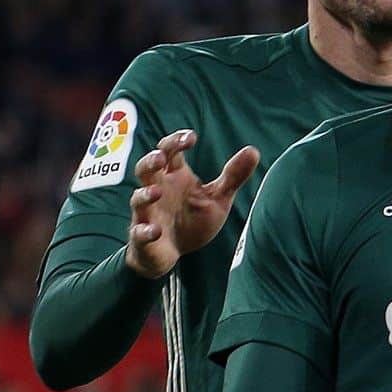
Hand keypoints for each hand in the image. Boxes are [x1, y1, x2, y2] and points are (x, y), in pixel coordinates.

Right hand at [125, 130, 258, 278]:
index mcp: (174, 176)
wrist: (174, 254)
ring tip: (157, 192)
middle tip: (161, 156)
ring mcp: (148, 213)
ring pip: (138, 198)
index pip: (169, 151)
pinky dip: (145, 231)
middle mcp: (157, 189)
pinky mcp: (143, 237)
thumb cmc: (193, 220)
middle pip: (146, 168)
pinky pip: (139, 232)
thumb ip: (232, 177)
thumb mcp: (218, 198)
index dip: (176, 141)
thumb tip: (253, 150)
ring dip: (145, 194)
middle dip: (151, 160)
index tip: (191, 137)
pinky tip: (156, 231)